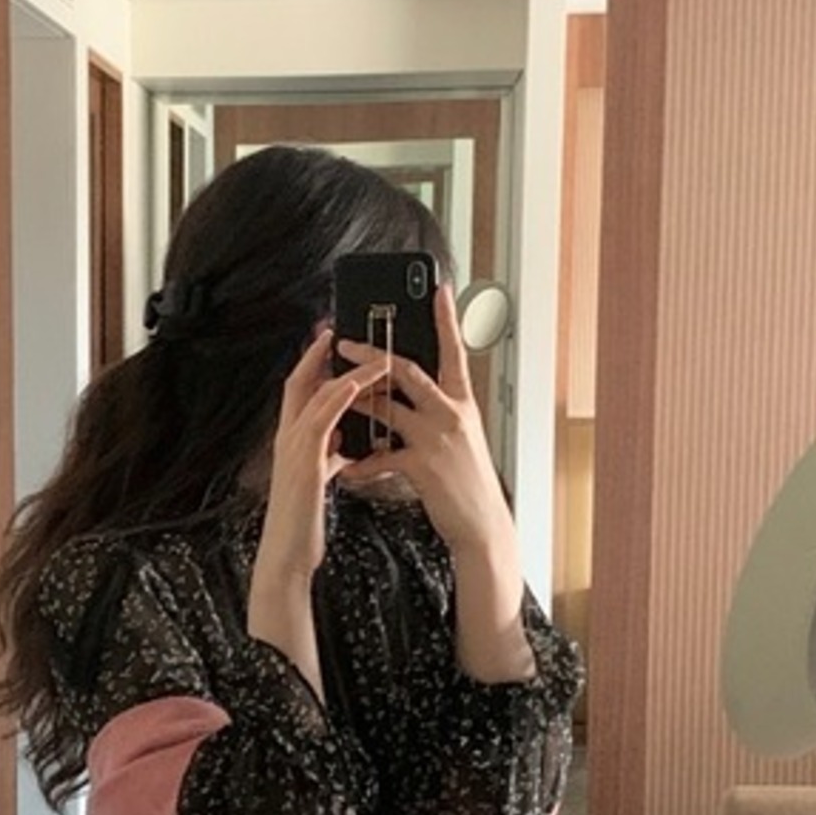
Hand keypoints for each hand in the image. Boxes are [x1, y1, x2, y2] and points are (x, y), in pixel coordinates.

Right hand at [256, 328, 389, 583]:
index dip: (313, 363)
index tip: (328, 339)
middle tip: (336, 326)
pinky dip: (340, 396)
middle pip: (300, 382)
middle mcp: (288, 440)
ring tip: (364, 349)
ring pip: (313, 394)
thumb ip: (327, 458)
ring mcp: (294, 449)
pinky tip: (359, 382)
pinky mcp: (305, 463)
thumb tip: (341, 446)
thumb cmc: (301, 523)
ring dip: (341, 368)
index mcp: (293, 444)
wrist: (286, 556)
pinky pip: (322, 419)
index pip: (301, 393)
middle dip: (317, 352)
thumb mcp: (317, 482)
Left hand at [337, 288, 533, 682]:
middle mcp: (452, 413)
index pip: (454, 351)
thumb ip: (436, 414)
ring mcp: (438, 437)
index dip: (446, 319)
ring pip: (388, 407)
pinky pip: (382, 456)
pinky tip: (347, 470)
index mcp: (461, 403)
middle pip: (408, 370)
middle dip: (373, 354)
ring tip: (333, 398)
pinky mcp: (424, 464)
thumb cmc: (466, 484)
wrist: (482, 526)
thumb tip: (405, 396)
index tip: (438, 288)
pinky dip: (360, 463)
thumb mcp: (460, 439)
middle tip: (345, 342)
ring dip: (356, 401)